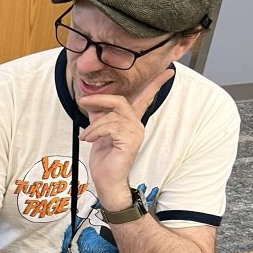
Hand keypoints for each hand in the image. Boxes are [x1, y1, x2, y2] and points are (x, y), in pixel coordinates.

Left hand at [78, 68, 174, 207]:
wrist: (107, 181)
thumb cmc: (104, 161)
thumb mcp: (99, 133)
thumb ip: (100, 117)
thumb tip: (93, 103)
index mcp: (131, 122)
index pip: (145, 99)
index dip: (155, 84)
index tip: (168, 71)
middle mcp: (136, 126)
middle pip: (122, 101)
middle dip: (101, 99)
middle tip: (84, 101)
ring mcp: (135, 133)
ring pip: (113, 115)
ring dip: (94, 125)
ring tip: (86, 136)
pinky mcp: (130, 141)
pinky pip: (111, 127)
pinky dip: (95, 131)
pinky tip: (89, 139)